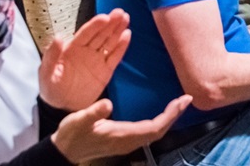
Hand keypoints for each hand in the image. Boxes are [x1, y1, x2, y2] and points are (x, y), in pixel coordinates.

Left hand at [39, 9, 130, 110]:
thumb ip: (51, 55)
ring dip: (118, 31)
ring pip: (109, 42)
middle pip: (101, 34)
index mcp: (72, 49)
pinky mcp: (106, 71)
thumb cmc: (51, 88)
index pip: (86, 33)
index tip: (105, 17)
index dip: (95, 25)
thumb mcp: (46, 72)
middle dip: (110, 23)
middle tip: (120, 13)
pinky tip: (127, 35)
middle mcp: (86, 51)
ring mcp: (97, 60)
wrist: (62, 108)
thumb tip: (57, 36)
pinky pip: (115, 57)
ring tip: (126, 19)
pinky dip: (121, 47)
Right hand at [51, 95, 191, 163]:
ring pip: (155, 132)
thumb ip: (93, 112)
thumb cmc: (71, 135)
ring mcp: (127, 143)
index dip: (170, 116)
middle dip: (174, 115)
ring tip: (178, 104)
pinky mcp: (124, 141)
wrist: (63, 151)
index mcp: (122, 136)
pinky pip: (148, 132)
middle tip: (186, 99)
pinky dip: (159, 121)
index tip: (182, 101)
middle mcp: (129, 142)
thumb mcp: (78, 121)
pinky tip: (161, 113)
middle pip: (159, 131)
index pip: (155, 128)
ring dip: (168, 118)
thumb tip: (108, 104)